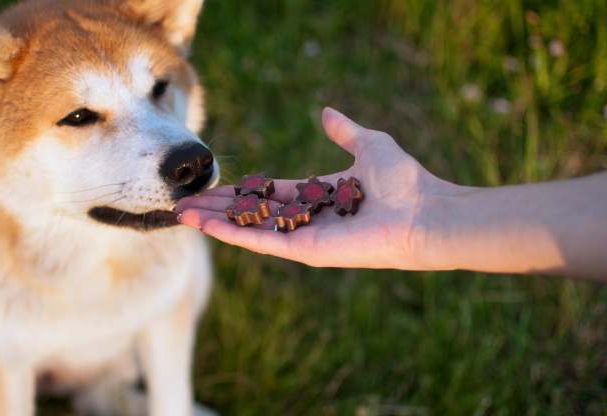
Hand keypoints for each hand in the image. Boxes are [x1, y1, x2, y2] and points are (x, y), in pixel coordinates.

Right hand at [176, 108, 459, 268]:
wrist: (423, 212)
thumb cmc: (403, 181)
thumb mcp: (370, 145)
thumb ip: (345, 132)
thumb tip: (327, 112)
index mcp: (317, 195)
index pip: (269, 193)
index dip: (240, 190)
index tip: (213, 187)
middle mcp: (306, 218)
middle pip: (252, 213)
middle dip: (218, 207)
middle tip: (183, 203)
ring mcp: (303, 237)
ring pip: (249, 229)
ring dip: (215, 222)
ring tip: (183, 214)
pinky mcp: (305, 251)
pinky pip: (261, 242)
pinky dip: (232, 234)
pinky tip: (205, 225)